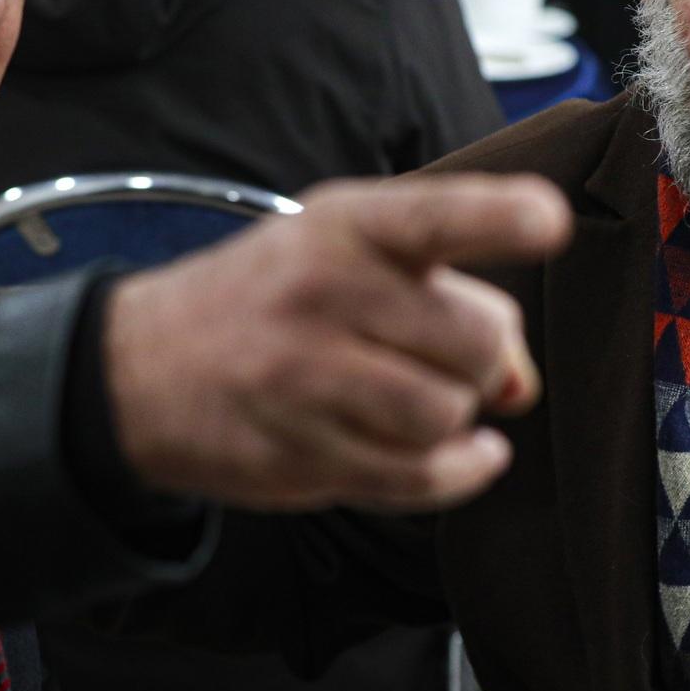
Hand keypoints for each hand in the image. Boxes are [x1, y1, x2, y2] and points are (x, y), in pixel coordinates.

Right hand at [102, 173, 571, 511]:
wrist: (139, 367)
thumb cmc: (274, 298)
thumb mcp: (345, 255)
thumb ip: (448, 294)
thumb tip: (523, 383)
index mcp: (342, 225)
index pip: (435, 215)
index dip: (501, 216)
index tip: (550, 221)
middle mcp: (322, 293)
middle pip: (474, 340)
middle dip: (486, 359)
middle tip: (450, 358)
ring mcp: (304, 378)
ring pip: (448, 414)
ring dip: (457, 416)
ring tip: (424, 400)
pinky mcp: (299, 452)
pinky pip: (419, 476)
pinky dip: (461, 471)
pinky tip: (467, 455)